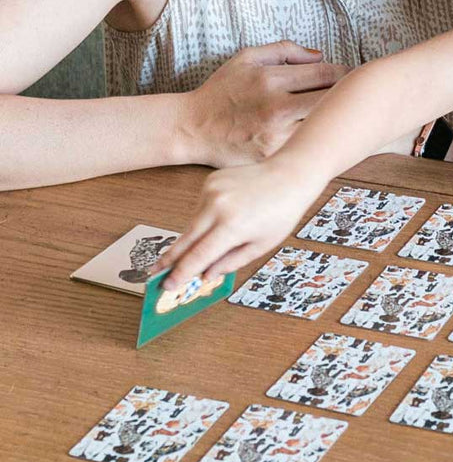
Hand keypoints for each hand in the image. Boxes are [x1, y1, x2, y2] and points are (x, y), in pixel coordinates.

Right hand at [153, 157, 326, 289]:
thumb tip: (206, 275)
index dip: (181, 273)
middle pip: (185, 240)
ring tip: (217, 238)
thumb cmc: (281, 213)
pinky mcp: (210, 182)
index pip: (198, 256)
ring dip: (195, 236)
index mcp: (232, 227)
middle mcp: (216, 208)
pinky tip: (227, 215)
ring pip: (193, 223)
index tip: (167, 284)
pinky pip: (201, 207)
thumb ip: (231, 262)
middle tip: (155, 273)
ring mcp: (211, 192)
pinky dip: (207, 217)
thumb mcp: (261, 245)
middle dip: (170, 259)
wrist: (288, 176)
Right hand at [179, 41, 347, 166]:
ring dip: (335, 119)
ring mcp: (277, 135)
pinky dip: (319, 139)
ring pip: (322, 126)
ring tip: (343, 115)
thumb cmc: (221, 92)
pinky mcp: (275, 156)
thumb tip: (319, 54)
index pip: (324, 73)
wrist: (192, 129)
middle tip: (354, 95)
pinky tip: (323, 135)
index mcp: (270, 80)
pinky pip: (307, 146)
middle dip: (346, 96)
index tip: (352, 76)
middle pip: (331, 100)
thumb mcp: (246, 59)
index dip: (344, 74)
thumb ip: (283, 50)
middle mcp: (276, 108)